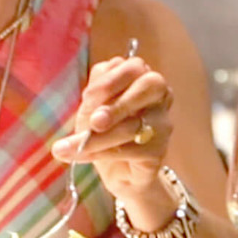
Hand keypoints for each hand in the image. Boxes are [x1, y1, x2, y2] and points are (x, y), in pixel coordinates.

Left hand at [50, 49, 171, 198]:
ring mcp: (163, 122)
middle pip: (150, 86)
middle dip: (119, 103)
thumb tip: (89, 97)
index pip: (134, 67)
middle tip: (95, 121)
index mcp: (139, 77)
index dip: (110, 80)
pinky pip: (134, 149)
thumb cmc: (104, 130)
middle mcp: (159, 95)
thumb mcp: (91, 108)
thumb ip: (92, 98)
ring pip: (136, 124)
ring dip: (101, 137)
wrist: (117, 171)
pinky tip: (85, 157)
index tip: (87, 96)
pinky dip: (106, 154)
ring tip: (74, 146)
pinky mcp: (160, 150)